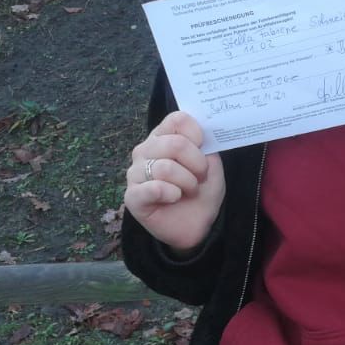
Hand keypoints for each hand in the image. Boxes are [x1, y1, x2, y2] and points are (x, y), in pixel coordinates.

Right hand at [123, 111, 226, 253]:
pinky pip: (153, 188)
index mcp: (163, 137)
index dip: (196, 134)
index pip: (176, 119)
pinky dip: (171, 193)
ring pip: (165, 167)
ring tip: (189, 190)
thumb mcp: (212, 164)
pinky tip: (174, 198)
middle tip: (200, 177)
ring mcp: (135, 173)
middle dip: (196, 163)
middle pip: (174, 143)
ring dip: (187, 182)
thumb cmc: (202, 191)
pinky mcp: (133, 196)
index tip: (204, 150)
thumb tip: (202, 128)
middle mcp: (145, 151)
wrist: (197, 224)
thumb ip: (205, 144)